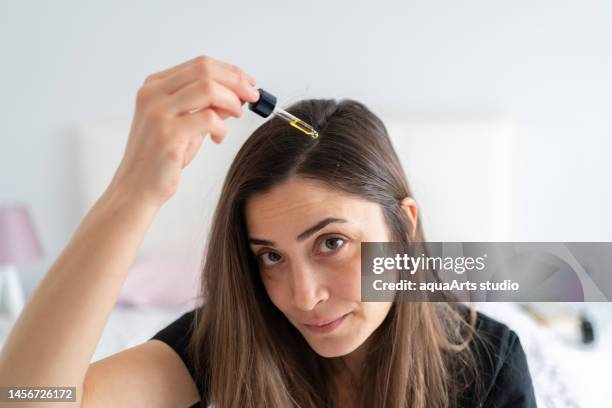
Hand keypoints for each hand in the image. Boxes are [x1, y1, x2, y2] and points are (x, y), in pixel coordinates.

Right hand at [108, 55, 258, 207]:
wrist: (137, 187)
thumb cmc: (163, 158)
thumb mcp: (189, 126)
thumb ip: (209, 107)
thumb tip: (239, 93)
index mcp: (155, 86)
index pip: (200, 65)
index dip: (230, 71)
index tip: (249, 83)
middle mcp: (153, 94)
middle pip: (205, 70)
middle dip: (237, 81)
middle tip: (253, 97)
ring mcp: (157, 112)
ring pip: (208, 88)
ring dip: (232, 100)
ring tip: (236, 114)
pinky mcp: (166, 134)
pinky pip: (208, 119)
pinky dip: (222, 127)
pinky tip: (218, 138)